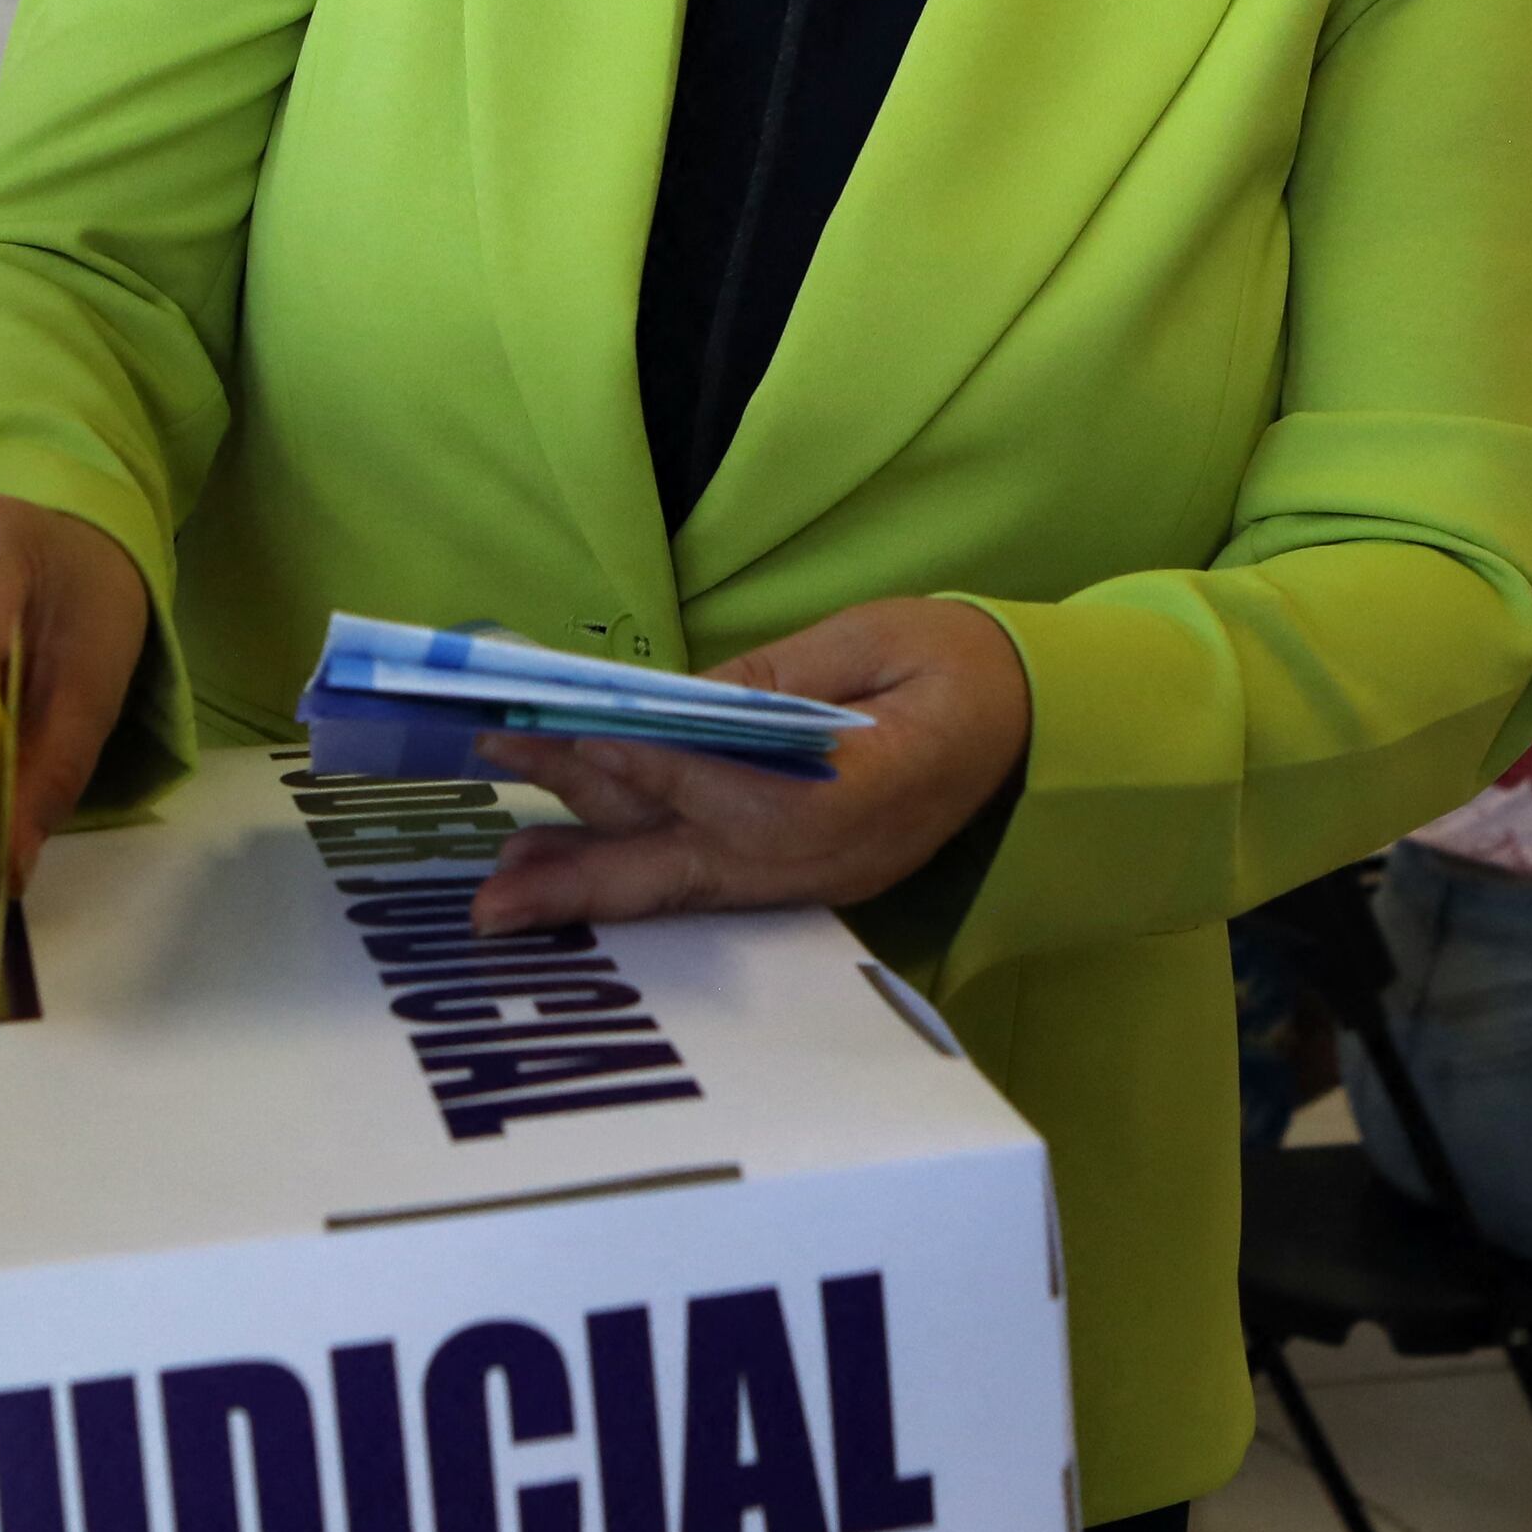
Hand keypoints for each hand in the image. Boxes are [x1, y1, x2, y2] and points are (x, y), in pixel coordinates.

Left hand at [470, 597, 1030, 935]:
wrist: (1038, 725)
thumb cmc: (961, 664)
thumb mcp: (875, 638)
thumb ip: (776, 675)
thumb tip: (672, 697)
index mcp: (860, 788)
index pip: (724, 780)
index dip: (634, 761)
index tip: (551, 739)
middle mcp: (828, 854)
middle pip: (685, 868)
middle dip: (583, 878)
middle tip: (493, 894)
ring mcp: (820, 879)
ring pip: (687, 887)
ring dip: (596, 885)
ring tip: (508, 887)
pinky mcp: (810, 883)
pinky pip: (712, 888)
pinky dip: (641, 881)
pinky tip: (578, 871)